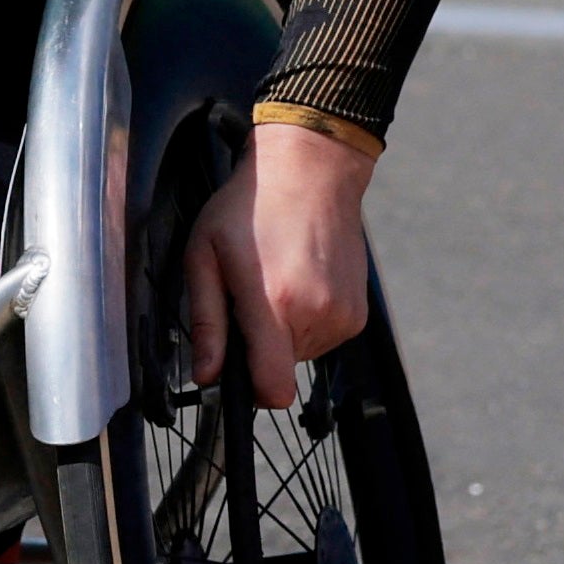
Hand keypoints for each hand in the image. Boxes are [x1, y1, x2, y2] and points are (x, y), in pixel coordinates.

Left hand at [182, 121, 376, 409]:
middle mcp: (316, 316)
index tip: (233, 369)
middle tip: (247, 296)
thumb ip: (206, 322)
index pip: (273, 388)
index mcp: (274, 303)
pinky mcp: (359, 315)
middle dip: (258, 346)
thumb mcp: (204, 255)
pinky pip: (322, 338)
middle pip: (280, 370)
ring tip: (274, 280)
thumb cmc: (248, 207)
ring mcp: (343, 317)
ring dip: (283, 332)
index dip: (250, 390)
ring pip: (301, 355)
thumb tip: (206, 377)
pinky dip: (305, 322)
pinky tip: (297, 281)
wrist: (310, 173)